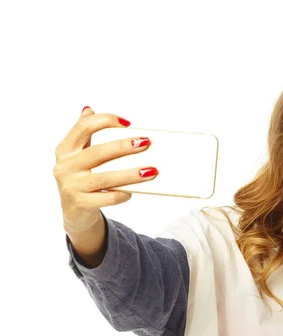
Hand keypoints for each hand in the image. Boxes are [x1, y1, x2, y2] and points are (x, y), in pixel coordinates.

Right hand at [53, 106, 157, 232]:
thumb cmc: (81, 178)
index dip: (104, 121)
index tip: (127, 123)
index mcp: (65, 150)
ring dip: (130, 174)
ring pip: (105, 178)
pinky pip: (107, 198)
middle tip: (145, 143)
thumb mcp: (78, 155)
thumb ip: (83, 134)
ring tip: (151, 171)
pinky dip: (122, 194)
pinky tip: (133, 191)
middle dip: (123, 147)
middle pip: (97, 152)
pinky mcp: (81, 204)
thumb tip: (89, 109)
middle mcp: (65, 166)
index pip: (83, 128)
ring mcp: (72, 186)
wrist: (74, 212)